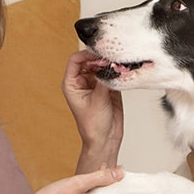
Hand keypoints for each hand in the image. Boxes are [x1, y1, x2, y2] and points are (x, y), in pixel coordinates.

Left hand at [63, 50, 123, 168]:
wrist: (105, 139)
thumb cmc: (93, 126)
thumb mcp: (97, 100)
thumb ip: (103, 80)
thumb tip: (109, 64)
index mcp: (71, 84)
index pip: (75, 60)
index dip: (87, 55)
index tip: (100, 55)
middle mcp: (82, 81)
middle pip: (89, 60)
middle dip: (101, 58)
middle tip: (112, 61)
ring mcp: (94, 83)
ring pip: (101, 65)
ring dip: (110, 64)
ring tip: (118, 67)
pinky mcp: (107, 87)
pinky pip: (111, 73)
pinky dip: (117, 71)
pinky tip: (122, 72)